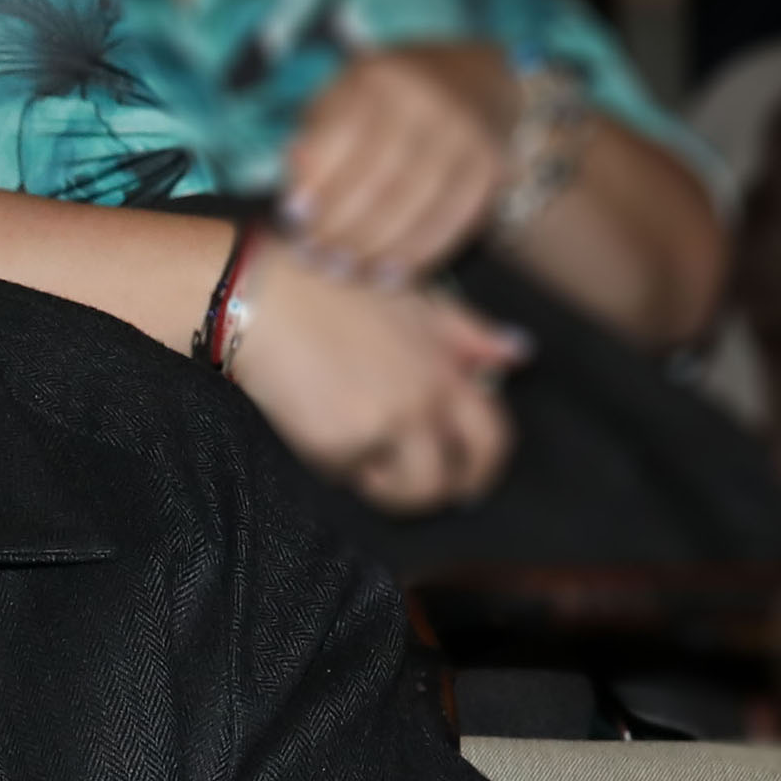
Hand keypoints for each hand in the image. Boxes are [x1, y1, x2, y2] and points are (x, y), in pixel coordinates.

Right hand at [225, 245, 523, 514]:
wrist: (262, 295)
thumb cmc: (334, 287)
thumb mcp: (414, 298)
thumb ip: (467, 332)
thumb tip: (519, 353)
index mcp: (447, 369)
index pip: (492, 436)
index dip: (483, 469)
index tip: (468, 485)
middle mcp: (424, 402)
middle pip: (446, 479)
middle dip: (432, 494)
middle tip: (409, 490)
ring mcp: (383, 426)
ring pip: (401, 491)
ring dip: (382, 486)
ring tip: (358, 458)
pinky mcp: (337, 444)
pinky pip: (345, 474)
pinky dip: (335, 462)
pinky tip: (314, 425)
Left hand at [279, 44, 517, 283]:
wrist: (473, 80)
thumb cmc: (383, 102)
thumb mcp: (339, 100)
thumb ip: (314, 140)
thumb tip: (296, 194)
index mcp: (381, 79)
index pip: (342, 140)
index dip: (317, 183)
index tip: (293, 217)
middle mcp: (430, 101)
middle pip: (379, 180)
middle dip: (342, 228)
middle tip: (315, 257)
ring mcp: (466, 133)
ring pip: (416, 206)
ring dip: (376, 249)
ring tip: (346, 271)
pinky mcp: (491, 165)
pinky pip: (453, 219)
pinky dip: (419, 253)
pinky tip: (390, 275)